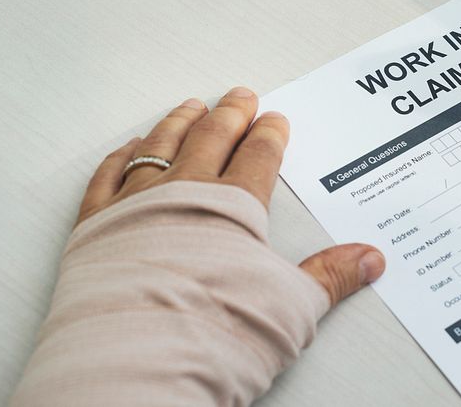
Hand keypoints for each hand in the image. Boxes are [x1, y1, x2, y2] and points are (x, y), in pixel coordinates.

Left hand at [77, 86, 385, 305]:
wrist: (137, 363)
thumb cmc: (214, 333)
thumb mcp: (291, 307)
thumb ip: (330, 276)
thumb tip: (367, 259)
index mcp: (234, 206)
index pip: (258, 155)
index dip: (270, 134)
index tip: (275, 120)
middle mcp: (184, 193)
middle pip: (211, 137)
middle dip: (230, 114)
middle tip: (241, 96)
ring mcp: (134, 206)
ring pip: (159, 146)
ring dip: (178, 123)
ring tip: (189, 107)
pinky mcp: (94, 228)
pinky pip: (107, 178)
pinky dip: (119, 158)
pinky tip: (127, 150)